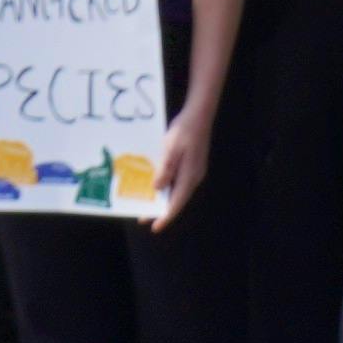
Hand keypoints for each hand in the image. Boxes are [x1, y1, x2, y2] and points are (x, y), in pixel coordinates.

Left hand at [148, 99, 222, 228]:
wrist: (199, 116)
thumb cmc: (184, 132)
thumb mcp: (171, 150)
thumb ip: (165, 170)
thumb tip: (158, 188)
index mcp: (189, 176)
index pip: (176, 202)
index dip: (165, 215)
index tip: (155, 226)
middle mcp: (193, 177)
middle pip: (176, 199)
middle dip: (161, 209)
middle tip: (143, 217)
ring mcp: (194, 171)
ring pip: (177, 190)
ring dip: (163, 198)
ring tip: (147, 203)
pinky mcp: (191, 164)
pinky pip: (178, 181)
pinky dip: (166, 186)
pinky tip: (156, 184)